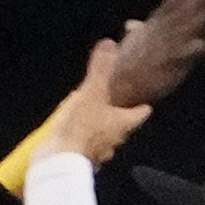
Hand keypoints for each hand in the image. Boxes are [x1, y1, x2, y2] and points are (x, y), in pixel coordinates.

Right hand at [44, 36, 152, 170]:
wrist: (59, 161)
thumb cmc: (80, 127)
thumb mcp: (92, 91)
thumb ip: (101, 68)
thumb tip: (110, 44)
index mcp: (123, 123)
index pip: (141, 113)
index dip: (143, 106)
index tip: (145, 101)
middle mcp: (114, 140)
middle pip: (123, 126)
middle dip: (119, 116)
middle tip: (114, 105)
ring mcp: (98, 153)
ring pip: (105, 139)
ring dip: (100, 130)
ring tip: (91, 118)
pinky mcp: (81, 160)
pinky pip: (86, 149)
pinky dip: (84, 142)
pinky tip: (74, 136)